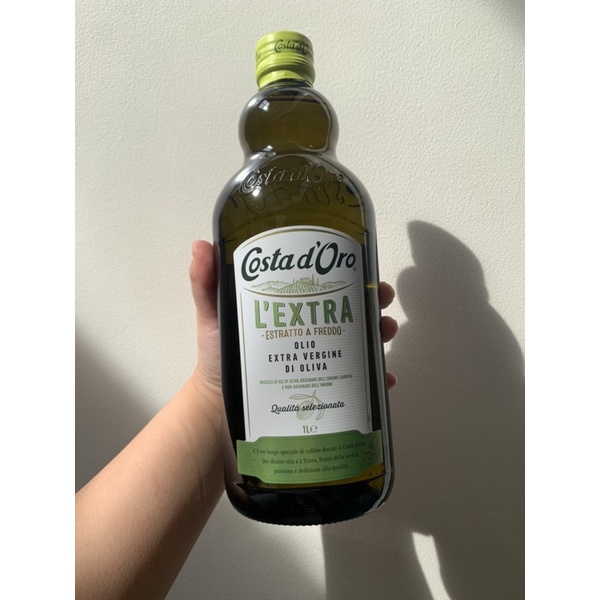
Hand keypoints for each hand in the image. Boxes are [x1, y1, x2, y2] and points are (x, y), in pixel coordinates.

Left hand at [188, 240, 398, 394]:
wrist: (219, 408)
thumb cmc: (217, 358)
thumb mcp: (213, 316)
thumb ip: (206, 283)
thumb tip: (201, 244)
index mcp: (293, 310)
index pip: (326, 285)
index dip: (350, 273)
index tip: (364, 268)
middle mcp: (312, 331)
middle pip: (353, 310)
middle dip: (374, 301)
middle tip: (380, 301)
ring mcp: (321, 361)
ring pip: (362, 343)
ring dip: (381, 335)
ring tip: (385, 334)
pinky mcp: (326, 390)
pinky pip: (359, 386)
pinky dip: (376, 383)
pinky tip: (385, 381)